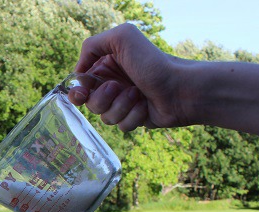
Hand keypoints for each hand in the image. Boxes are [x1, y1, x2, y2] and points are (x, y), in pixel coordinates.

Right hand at [68, 23, 186, 131]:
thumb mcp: (122, 37)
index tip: (82, 94)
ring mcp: (123, 102)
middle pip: (89, 102)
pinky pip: (120, 126)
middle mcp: (113, 83)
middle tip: (117, 87)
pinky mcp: (133, 118)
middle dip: (102, 98)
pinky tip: (145, 107)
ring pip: (104, 117)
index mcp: (107, 65)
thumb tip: (78, 71)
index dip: (77, 92)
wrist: (181, 89)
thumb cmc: (153, 63)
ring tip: (138, 94)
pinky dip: (132, 117)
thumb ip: (92, 45)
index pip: (80, 83)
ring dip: (120, 107)